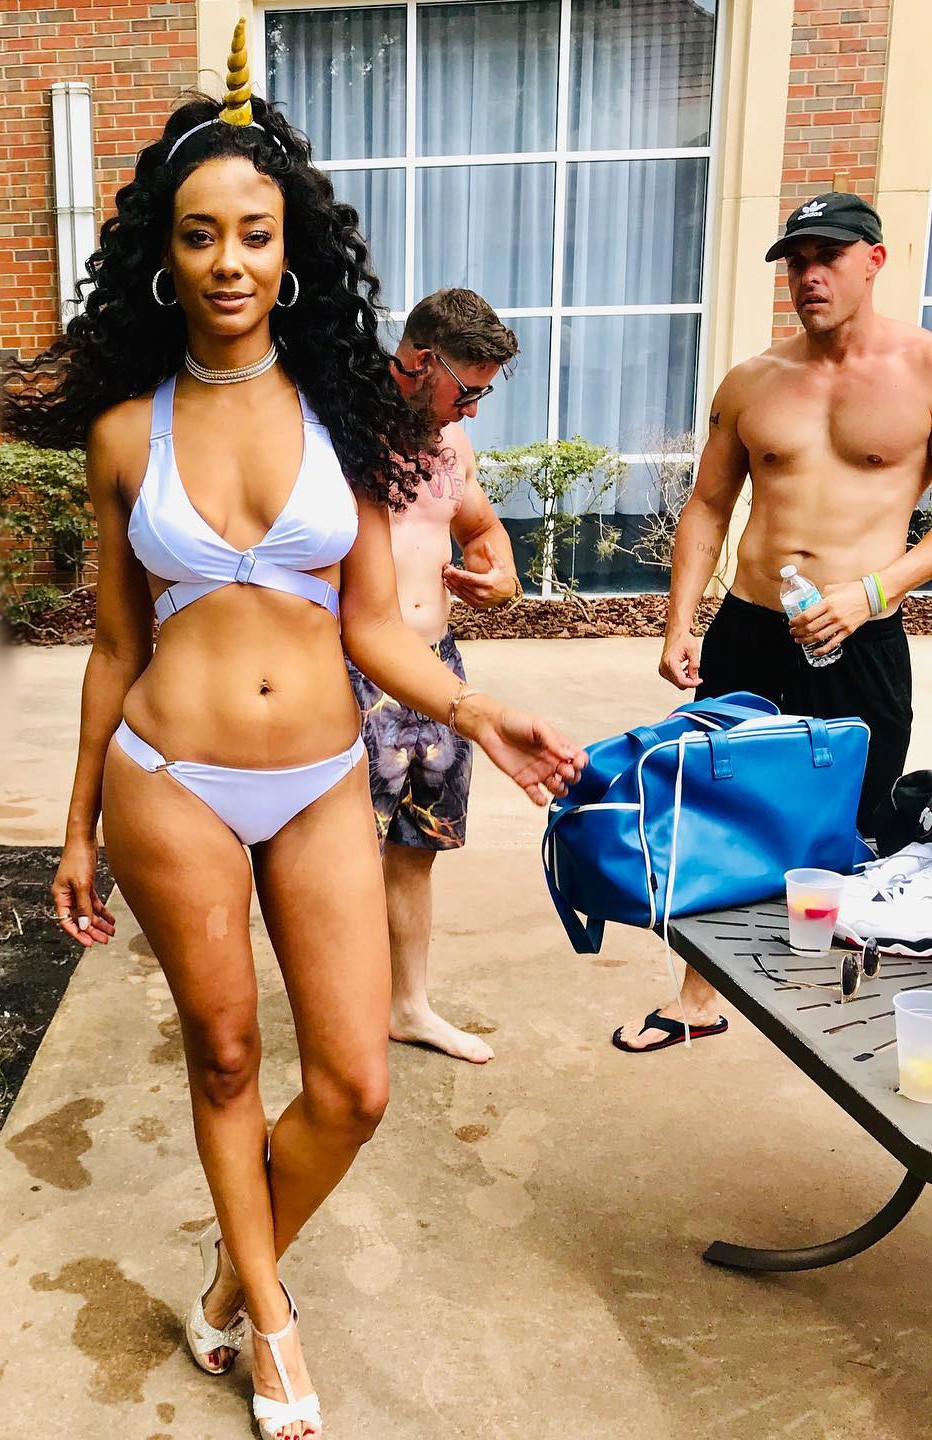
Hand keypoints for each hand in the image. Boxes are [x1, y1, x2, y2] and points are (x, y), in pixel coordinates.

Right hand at [51, 836, 115, 947]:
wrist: (84, 839)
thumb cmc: (78, 859)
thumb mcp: (82, 885)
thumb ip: (83, 906)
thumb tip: (83, 926)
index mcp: (60, 896)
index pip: (66, 922)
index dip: (77, 934)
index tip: (89, 943)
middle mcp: (67, 896)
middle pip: (79, 919)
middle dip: (92, 931)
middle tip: (105, 940)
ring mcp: (77, 891)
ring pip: (88, 912)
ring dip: (99, 923)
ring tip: (111, 932)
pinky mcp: (86, 885)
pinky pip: (93, 903)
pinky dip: (102, 912)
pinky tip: (111, 920)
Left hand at [442, 542, 518, 609]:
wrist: (508, 596)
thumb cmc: (502, 579)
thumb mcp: (499, 565)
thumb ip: (491, 555)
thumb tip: (486, 543)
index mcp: (487, 582)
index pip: (467, 578)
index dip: (456, 573)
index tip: (448, 568)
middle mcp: (482, 593)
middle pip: (462, 584)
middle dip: (451, 577)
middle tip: (444, 570)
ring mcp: (478, 600)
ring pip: (460, 592)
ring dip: (451, 584)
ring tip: (444, 576)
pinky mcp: (476, 605)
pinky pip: (462, 597)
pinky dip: (455, 591)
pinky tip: (449, 584)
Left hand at [461, 697, 587, 804]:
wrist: (490, 727)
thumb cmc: (514, 721)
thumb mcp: (538, 725)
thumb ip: (554, 741)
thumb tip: (569, 755)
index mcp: (557, 745)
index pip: (577, 757)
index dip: (580, 762)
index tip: (577, 763)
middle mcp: (551, 760)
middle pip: (571, 776)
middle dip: (572, 776)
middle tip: (564, 771)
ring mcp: (539, 772)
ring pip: (558, 788)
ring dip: (560, 789)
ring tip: (554, 783)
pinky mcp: (525, 781)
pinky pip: (536, 795)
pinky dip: (540, 800)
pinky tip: (541, 798)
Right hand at [659, 632, 700, 689]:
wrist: (675, 634)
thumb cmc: (682, 639)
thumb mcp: (693, 650)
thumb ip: (694, 665)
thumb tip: (695, 678)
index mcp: (670, 662)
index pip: (681, 680)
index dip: (692, 683)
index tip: (700, 681)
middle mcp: (664, 667)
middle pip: (679, 684)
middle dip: (690, 681)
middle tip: (698, 675)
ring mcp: (662, 669)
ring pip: (677, 683)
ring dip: (686, 679)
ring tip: (690, 668)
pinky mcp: (663, 670)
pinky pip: (674, 679)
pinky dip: (682, 676)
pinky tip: (685, 669)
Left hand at [788, 580, 872, 655]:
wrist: (872, 595)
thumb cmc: (852, 589)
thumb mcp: (833, 588)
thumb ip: (821, 595)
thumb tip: (811, 601)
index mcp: (828, 603)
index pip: (807, 615)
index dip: (796, 621)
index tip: (791, 623)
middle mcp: (833, 615)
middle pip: (810, 628)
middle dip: (798, 632)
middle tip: (792, 632)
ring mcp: (841, 624)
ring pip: (819, 636)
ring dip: (806, 640)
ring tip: (799, 640)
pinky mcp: (848, 631)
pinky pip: (833, 643)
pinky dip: (823, 649)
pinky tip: (815, 651)